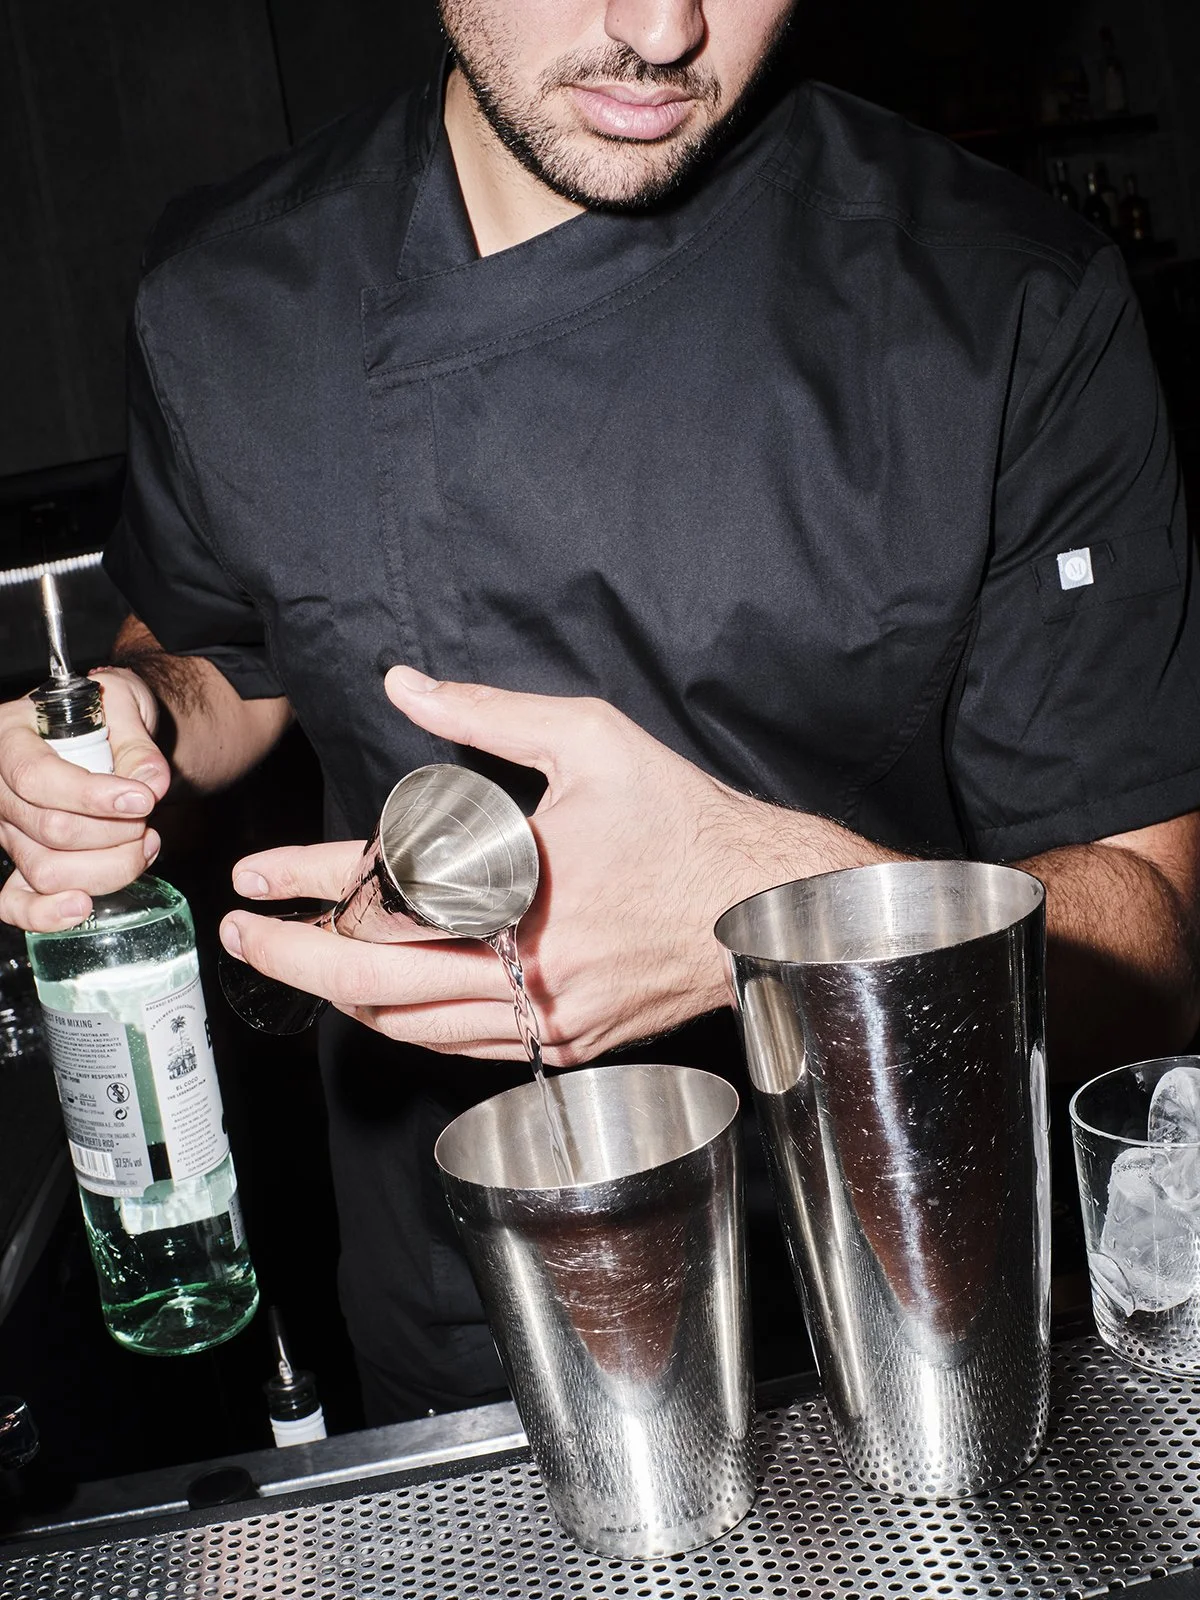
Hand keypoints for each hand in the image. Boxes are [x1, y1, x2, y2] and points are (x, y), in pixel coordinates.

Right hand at [0, 669, 170, 930]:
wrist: (105, 730)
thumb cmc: (106, 714)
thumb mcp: (125, 704)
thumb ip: (137, 742)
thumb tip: (152, 784)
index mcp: (12, 737)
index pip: (39, 778)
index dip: (93, 796)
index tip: (142, 800)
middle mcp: (0, 787)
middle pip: (50, 830)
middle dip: (114, 832)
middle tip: (147, 818)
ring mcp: (8, 829)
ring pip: (46, 870)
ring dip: (107, 867)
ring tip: (143, 844)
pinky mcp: (20, 860)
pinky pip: (14, 900)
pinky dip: (45, 914)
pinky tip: (82, 907)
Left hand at [220, 668, 817, 1063]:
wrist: (763, 904)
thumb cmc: (683, 821)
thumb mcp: (591, 739)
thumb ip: (486, 712)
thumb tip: (402, 683)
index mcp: (521, 893)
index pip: (382, 902)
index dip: (308, 887)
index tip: (258, 878)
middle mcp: (527, 972)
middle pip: (376, 986)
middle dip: (295, 959)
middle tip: (244, 934)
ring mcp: (548, 1021)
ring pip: (412, 1029)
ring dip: (342, 998)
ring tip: (299, 962)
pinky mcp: (569, 1046)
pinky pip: (462, 1048)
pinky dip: (408, 1023)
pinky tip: (382, 998)